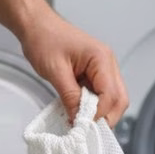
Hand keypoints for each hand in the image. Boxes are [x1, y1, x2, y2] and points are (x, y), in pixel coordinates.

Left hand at [19, 11, 128, 126]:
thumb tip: (78, 119)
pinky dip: (90, 106)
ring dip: (97, 112)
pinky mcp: (93, 73)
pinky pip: (99, 94)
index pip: (111, 95)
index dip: (98, 114)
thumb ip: (70, 96)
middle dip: (104, 117)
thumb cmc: (44, 39)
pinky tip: (76, 111)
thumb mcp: (55, 71)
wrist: (35, 25)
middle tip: (84, 128)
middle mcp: (107, 63)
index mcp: (102, 58)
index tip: (81, 125)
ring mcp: (102, 69)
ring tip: (78, 120)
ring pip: (111, 99)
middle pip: (119, 99)